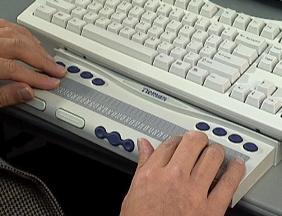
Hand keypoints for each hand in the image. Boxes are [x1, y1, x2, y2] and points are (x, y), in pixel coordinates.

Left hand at [0, 19, 65, 107]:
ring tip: (49, 59)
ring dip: (36, 46)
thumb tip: (27, 93)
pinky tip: (33, 42)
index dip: (37, 78)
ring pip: (16, 34)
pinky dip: (24, 34)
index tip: (53, 84)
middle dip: (43, 60)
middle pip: (20, 47)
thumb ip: (4, 96)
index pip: (15, 69)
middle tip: (59, 70)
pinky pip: (8, 26)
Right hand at [120, 131, 244, 215]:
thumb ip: (143, 164)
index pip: (170, 143)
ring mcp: (194, 193)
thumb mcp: (134, 190)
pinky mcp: (211, 209)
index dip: (178, 138)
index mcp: (153, 173)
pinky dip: (236, 170)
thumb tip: (144, 145)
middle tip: (200, 142)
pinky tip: (236, 165)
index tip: (181, 141)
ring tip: (215, 152)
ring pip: (213, 156)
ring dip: (216, 151)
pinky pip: (229, 183)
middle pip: (193, 142)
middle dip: (198, 138)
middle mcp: (174, 178)